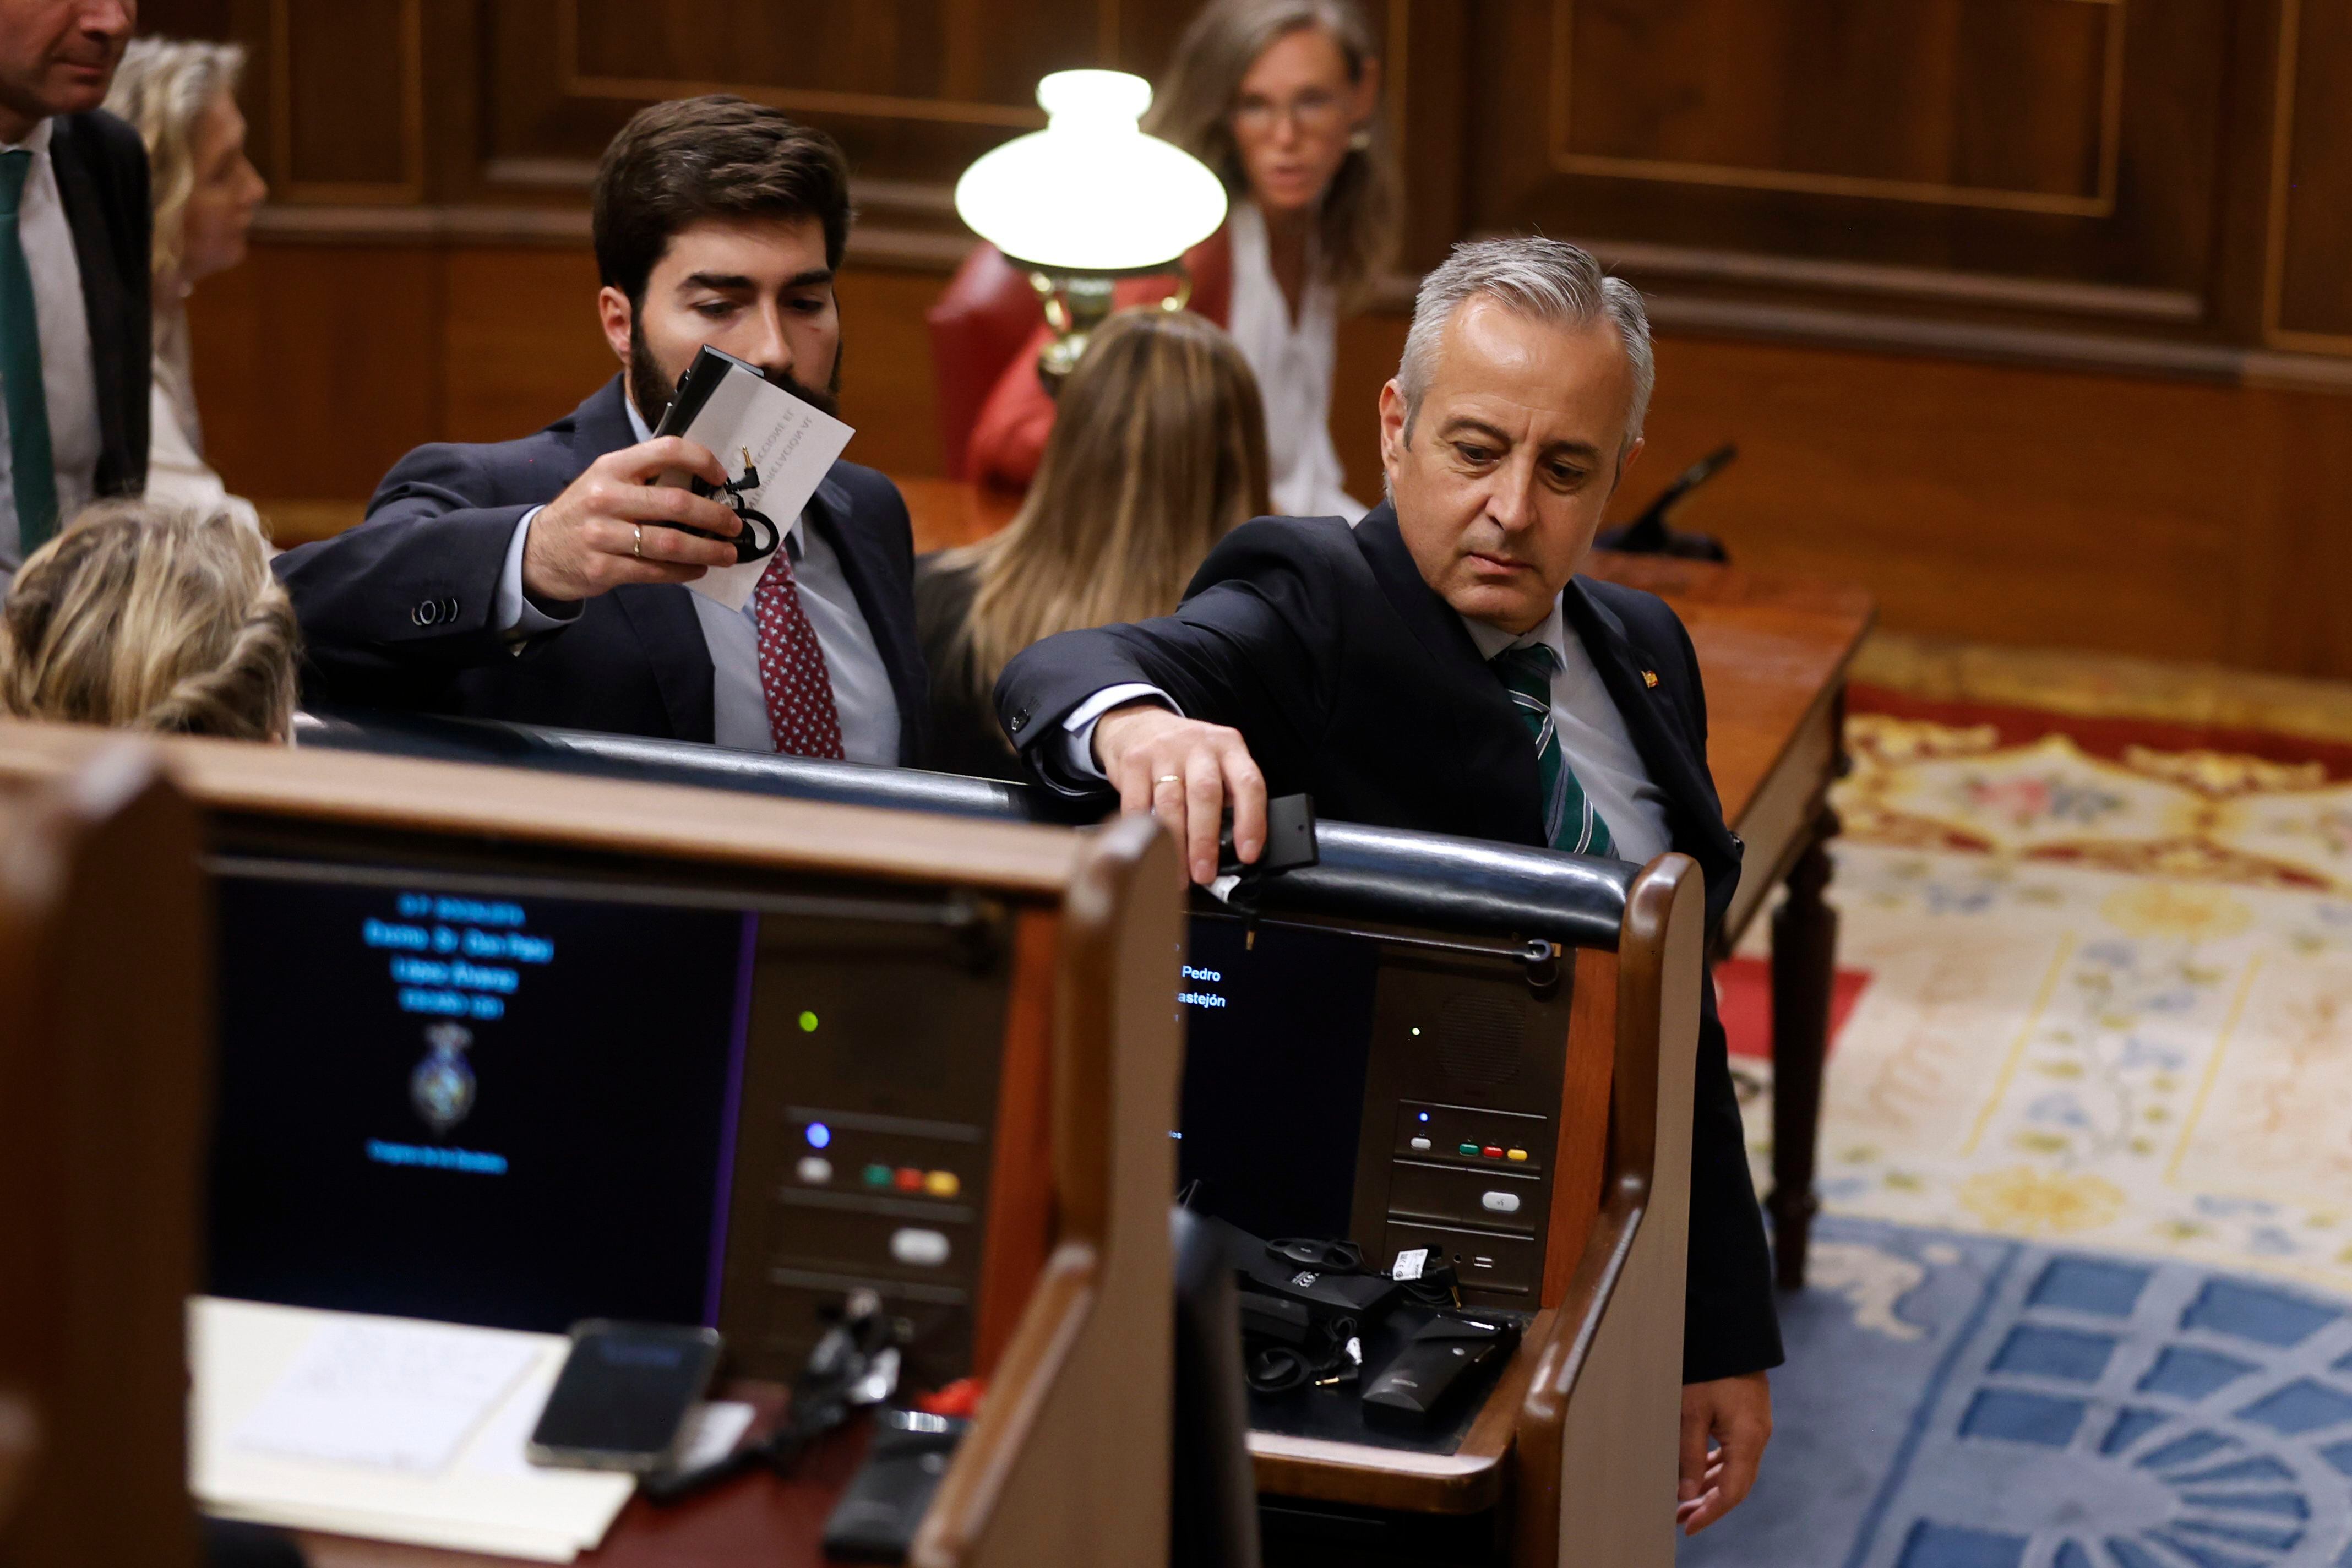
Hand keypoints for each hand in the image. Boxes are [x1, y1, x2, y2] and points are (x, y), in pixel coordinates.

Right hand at [521, 437, 744, 602]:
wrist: (539, 550)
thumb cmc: (586, 511)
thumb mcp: (607, 481)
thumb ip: (645, 478)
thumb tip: (703, 484)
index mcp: (612, 467)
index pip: (666, 450)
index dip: (701, 460)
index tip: (721, 477)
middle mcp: (606, 497)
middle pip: (676, 503)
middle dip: (715, 516)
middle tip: (734, 526)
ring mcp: (603, 534)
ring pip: (670, 543)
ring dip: (707, 550)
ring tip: (727, 553)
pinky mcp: (604, 568)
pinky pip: (656, 571)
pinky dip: (684, 571)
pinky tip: (698, 569)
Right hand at [1092, 703, 1265, 885]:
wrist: (1138, 724)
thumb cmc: (1184, 754)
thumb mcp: (1215, 762)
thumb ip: (1227, 795)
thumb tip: (1233, 851)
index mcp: (1229, 747)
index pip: (1248, 783)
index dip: (1251, 821)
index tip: (1247, 854)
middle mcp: (1199, 745)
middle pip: (1205, 794)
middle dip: (1205, 840)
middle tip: (1204, 873)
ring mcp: (1164, 751)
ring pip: (1171, 803)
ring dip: (1174, 845)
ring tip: (1177, 874)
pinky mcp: (1134, 761)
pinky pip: (1138, 804)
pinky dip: (1143, 834)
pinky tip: (1148, 853)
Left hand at [1677, 1371, 1770, 1533]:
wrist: (1729, 1334)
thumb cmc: (1708, 1369)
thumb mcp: (1690, 1412)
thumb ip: (1688, 1456)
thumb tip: (1686, 1495)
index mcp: (1747, 1439)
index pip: (1731, 1491)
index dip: (1710, 1513)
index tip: (1688, 1526)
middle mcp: (1757, 1438)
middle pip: (1735, 1484)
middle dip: (1707, 1504)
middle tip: (1679, 1518)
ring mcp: (1755, 1428)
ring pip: (1734, 1470)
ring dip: (1710, 1486)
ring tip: (1683, 1501)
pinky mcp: (1748, 1419)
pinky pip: (1734, 1453)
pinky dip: (1715, 1467)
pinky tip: (1697, 1473)